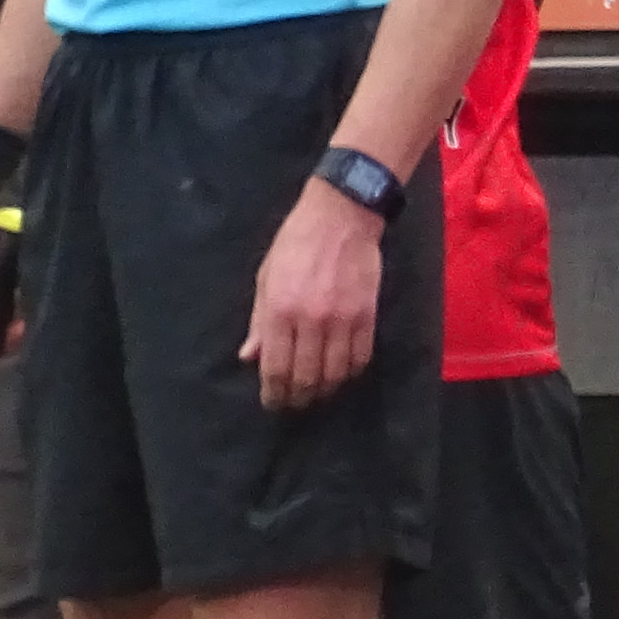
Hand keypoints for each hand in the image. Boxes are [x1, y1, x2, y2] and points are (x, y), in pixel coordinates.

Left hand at [242, 177, 385, 410]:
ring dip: (326, 389)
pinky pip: (361, 356)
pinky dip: (351, 371)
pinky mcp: (367, 314)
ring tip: (318, 392)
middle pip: (306, 376)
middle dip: (299, 397)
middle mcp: (311, 319)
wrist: (341, 215)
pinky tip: (342, 372)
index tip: (273, 403)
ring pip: (335, 373)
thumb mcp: (266, 278)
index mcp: (280, 309)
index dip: (274, 392)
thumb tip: (250, 356)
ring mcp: (343, 319)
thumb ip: (260, 321)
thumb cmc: (296, 243)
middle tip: (295, 402)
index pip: (276, 367)